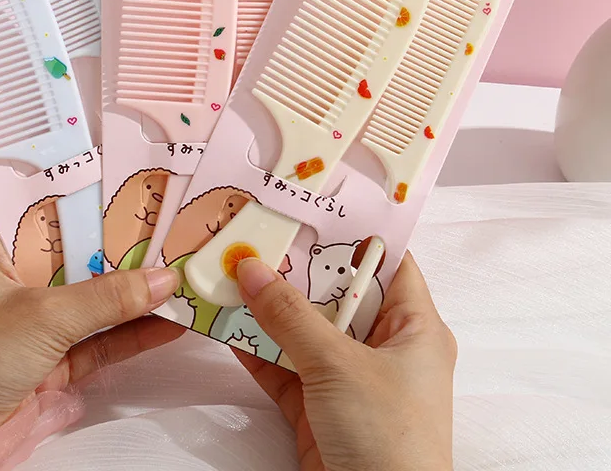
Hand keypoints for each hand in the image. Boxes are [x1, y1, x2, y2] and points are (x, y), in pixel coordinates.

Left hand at [0, 230, 181, 470]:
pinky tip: (169, 324)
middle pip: (87, 263)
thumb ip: (108, 297)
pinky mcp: (51, 363)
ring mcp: (38, 324)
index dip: (108, 211)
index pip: (64, 219)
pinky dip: (132, 335)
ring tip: (187, 280)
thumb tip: (166, 279)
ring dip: (139, 298)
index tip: (153, 202)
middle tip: (182, 240)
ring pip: (97, 304)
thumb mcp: (44, 316)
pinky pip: (98, 341)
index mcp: (3, 249)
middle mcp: (21, 281)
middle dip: (132, 257)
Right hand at [234, 253, 455, 470]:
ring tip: (229, 272)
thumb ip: (291, 316)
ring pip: (306, 331)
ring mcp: (351, 380)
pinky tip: (226, 324)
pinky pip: (286, 368)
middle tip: (256, 233)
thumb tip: (249, 268)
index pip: (387, 262)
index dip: (352, 231)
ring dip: (269, 308)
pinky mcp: (321, 410)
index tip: (308, 205)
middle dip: (295, 268)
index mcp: (414, 328)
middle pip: (336, 294)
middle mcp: (385, 348)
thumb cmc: (384, 436)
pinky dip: (258, 350)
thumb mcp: (338, 366)